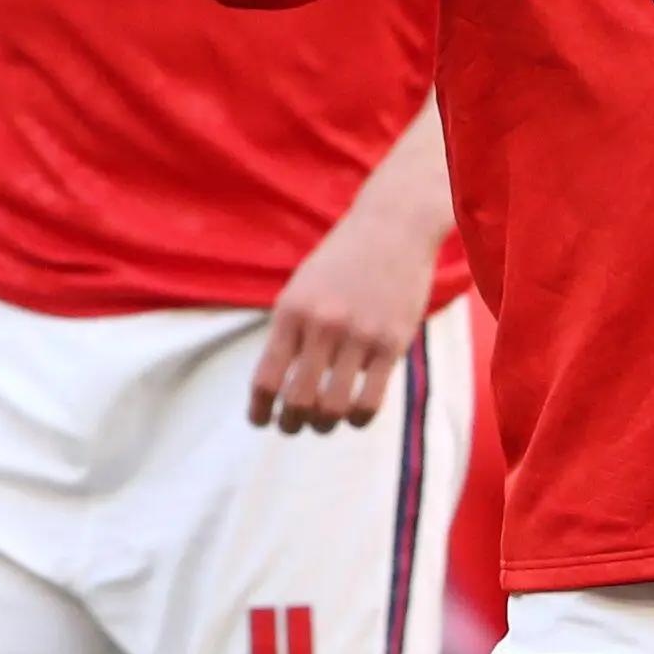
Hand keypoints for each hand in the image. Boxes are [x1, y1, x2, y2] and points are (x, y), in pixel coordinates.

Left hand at [248, 201, 441, 433]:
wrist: (394, 227)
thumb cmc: (343, 260)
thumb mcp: (302, 288)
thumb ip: (290, 332)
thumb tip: (279, 386)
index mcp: (292, 311)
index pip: (266, 378)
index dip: (259, 410)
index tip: (261, 421)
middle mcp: (322, 324)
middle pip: (297, 400)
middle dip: (291, 423)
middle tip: (294, 425)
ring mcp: (359, 335)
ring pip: (333, 407)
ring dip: (323, 425)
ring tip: (323, 423)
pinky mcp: (392, 342)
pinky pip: (370, 401)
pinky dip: (357, 419)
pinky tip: (354, 416)